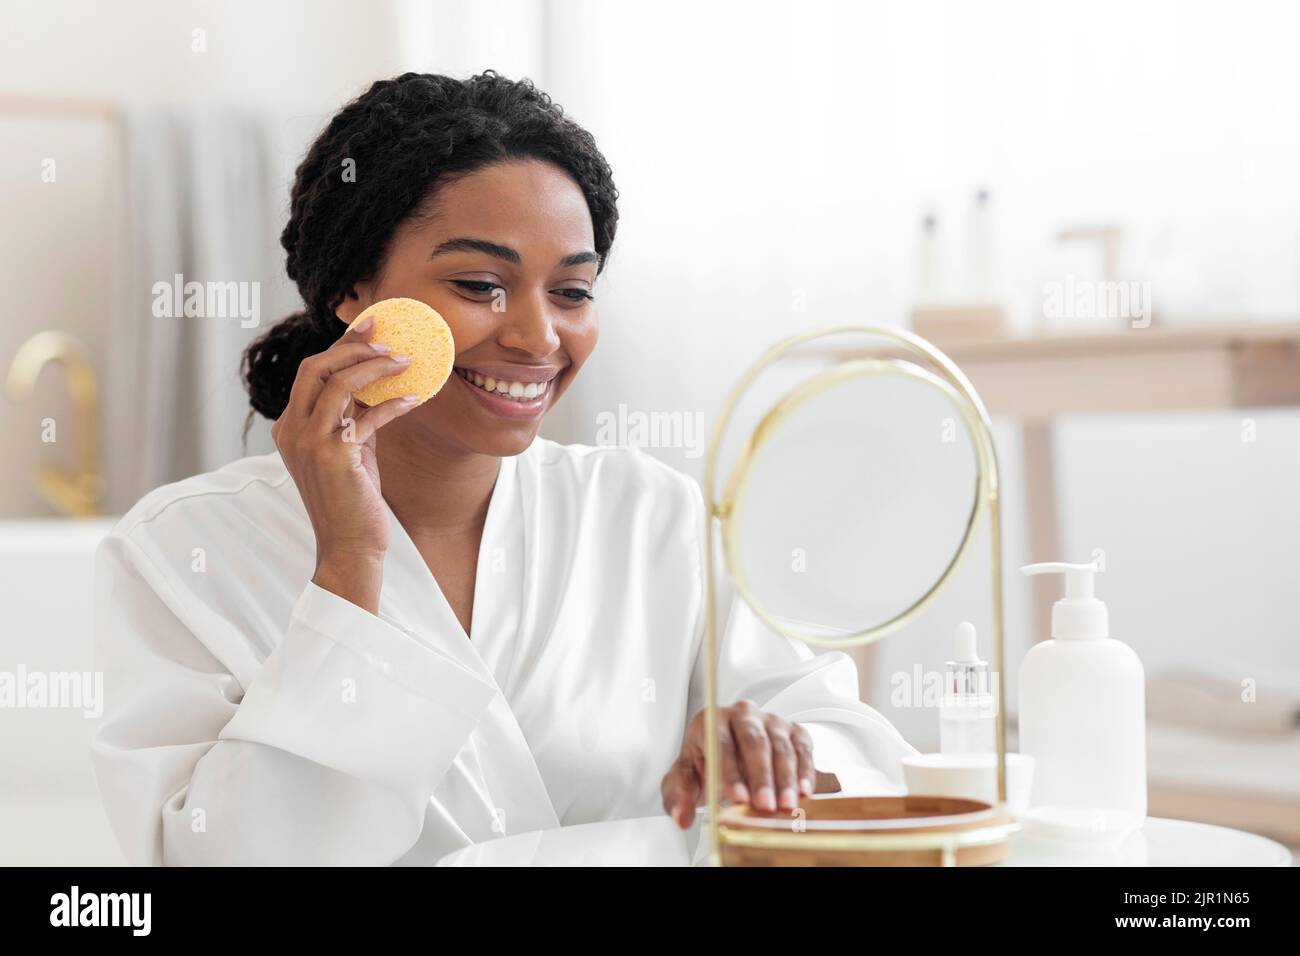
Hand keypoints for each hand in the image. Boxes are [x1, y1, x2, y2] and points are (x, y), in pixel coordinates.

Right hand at [271, 315, 417, 611]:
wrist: (349, 547)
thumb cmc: (353, 500)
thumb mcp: (350, 451)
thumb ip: (353, 418)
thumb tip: (376, 385)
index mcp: (289, 427)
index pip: (310, 372)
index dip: (340, 347)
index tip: (369, 327)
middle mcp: (291, 431)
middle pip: (316, 368)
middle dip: (353, 345)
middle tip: (387, 333)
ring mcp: (308, 443)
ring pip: (338, 384)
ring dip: (375, 366)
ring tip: (406, 361)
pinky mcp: (333, 456)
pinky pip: (366, 415)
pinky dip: (393, 403)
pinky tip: (414, 398)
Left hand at [660, 700, 820, 828]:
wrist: (729, 754)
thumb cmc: (706, 763)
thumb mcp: (686, 779)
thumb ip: (679, 796)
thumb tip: (682, 818)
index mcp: (712, 721)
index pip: (721, 743)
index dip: (730, 771)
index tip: (737, 798)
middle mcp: (743, 714)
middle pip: (754, 742)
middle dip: (760, 776)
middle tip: (764, 805)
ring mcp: (771, 721)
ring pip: (781, 746)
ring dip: (785, 779)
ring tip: (786, 806)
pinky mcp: (794, 731)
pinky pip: (803, 748)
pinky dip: (805, 770)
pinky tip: (805, 792)